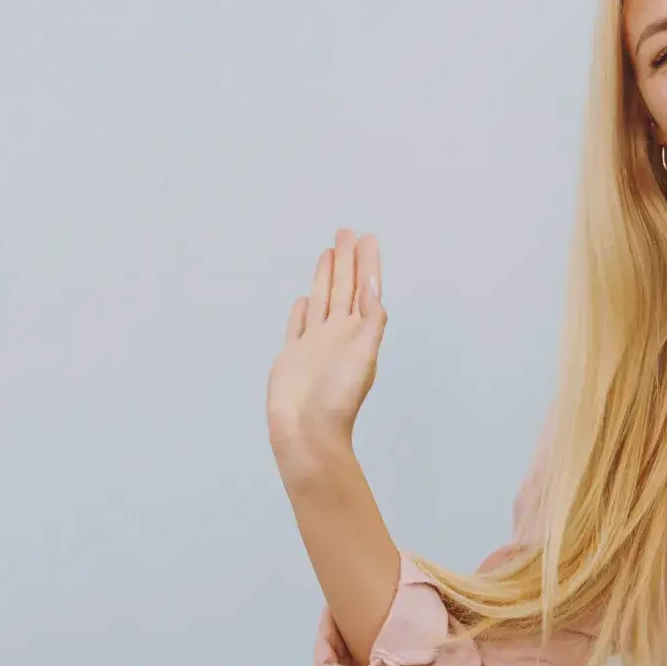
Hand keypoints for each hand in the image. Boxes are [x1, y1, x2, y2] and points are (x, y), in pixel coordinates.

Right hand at [268, 229, 385, 469]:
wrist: (307, 433)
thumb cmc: (337, 402)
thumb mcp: (363, 357)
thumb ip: (370, 321)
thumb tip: (374, 287)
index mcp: (356, 334)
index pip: (363, 289)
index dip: (366, 264)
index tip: (367, 238)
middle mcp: (336, 335)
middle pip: (343, 288)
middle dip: (346, 260)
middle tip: (346, 231)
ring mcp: (314, 344)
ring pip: (322, 300)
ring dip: (326, 276)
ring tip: (329, 252)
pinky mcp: (292, 356)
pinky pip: (298, 325)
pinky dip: (302, 310)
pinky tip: (306, 298)